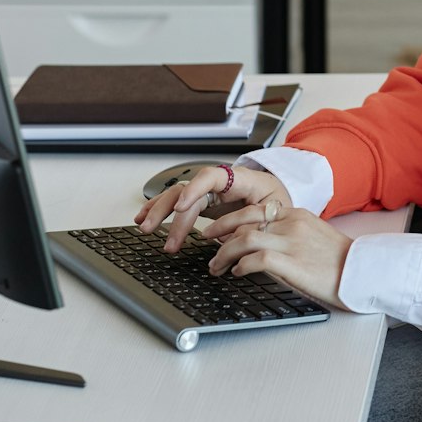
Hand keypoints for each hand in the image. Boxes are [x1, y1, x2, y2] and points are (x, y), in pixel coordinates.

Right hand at [134, 164, 290, 252]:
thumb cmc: (276, 202)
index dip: (194, 189)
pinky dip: (159, 208)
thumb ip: (251, 225)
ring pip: (177, 194)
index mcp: (241, 179)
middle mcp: (220, 183)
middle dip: (170, 211)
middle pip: (188, 190)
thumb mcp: (273, 213)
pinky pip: (176, 202)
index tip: (182, 207)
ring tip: (145, 227)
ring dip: (159, 210)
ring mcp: (208, 191)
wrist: (278, 198)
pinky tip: (143, 217)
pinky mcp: (202, 202)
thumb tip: (227, 244)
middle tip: (160, 234)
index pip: (212, 177)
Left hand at [205, 197, 352, 310]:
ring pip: (244, 239)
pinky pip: (256, 259)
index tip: (219, 230)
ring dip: (223, 253)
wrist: (362, 271)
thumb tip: (262, 245)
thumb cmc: (341, 260)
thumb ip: (290, 234)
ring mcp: (292, 243)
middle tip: (207, 242)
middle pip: (244, 219)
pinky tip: (237, 273)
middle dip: (219, 231)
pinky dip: (241, 265)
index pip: (256, 209)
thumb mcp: (315, 237)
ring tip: (216, 266)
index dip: (231, 219)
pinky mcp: (292, 263)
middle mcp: (292, 224)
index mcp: (297, 215)